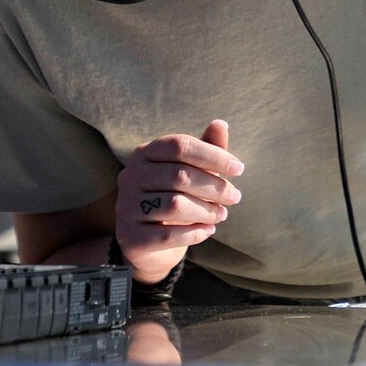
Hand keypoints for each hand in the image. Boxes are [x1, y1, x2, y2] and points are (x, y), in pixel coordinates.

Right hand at [115, 119, 243, 283]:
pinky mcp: (130, 237)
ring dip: (206, 211)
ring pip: (175, 206)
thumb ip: (206, 149)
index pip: (179, 145)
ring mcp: (126, 207)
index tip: (239, 169)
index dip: (213, 155)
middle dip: (214, 187)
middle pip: (179, 176)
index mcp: (144, 153)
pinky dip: (194, 233)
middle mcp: (130, 176)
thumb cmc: (176, 196)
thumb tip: (221, 124)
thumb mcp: (192, 171)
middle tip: (235, 197)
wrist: (149, 241)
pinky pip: (168, 235)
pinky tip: (207, 230)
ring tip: (222, 214)